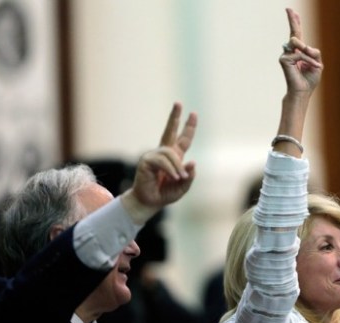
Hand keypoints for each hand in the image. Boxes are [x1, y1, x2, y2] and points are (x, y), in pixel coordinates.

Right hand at [122, 102, 196, 222]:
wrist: (150, 202)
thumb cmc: (165, 194)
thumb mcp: (183, 186)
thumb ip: (189, 176)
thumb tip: (192, 162)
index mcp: (175, 157)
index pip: (183, 139)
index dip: (189, 127)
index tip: (193, 113)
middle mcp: (164, 153)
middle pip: (170, 131)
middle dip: (174, 117)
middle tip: (178, 103)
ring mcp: (154, 155)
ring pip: (170, 153)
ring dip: (177, 167)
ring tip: (179, 179)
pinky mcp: (147, 160)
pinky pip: (163, 161)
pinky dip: (170, 169)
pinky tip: (172, 177)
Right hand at [279, 8, 322, 94]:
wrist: (303, 92)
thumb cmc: (310, 80)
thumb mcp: (317, 63)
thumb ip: (314, 52)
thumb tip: (305, 46)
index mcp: (300, 51)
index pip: (298, 34)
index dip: (296, 23)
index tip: (293, 12)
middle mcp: (292, 51)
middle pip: (293, 32)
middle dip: (292, 20)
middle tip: (288, 9)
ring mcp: (287, 55)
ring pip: (298, 43)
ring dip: (308, 53)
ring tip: (315, 64)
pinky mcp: (284, 60)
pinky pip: (299, 54)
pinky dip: (308, 60)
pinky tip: (312, 67)